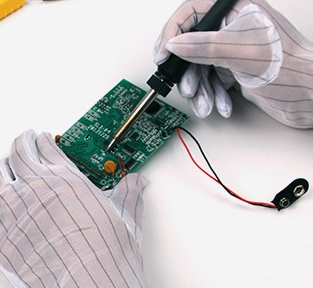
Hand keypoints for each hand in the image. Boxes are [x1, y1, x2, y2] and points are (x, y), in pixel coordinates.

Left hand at [0, 130, 180, 287]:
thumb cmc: (106, 256)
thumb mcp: (125, 219)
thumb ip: (127, 196)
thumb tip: (135, 183)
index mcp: (64, 178)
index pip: (45, 147)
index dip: (41, 140)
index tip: (41, 139)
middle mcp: (33, 189)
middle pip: (17, 155)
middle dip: (20, 145)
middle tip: (22, 144)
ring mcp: (12, 212)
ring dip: (2, 170)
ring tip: (6, 170)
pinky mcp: (0, 237)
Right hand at [153, 0, 312, 127]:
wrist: (311, 97)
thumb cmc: (293, 69)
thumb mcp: (242, 55)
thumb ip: (205, 47)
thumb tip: (176, 44)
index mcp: (238, 9)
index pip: (192, 12)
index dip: (172, 33)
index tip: (164, 55)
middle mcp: (234, 26)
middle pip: (191, 44)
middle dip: (189, 72)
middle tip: (189, 87)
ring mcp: (234, 47)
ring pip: (199, 66)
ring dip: (201, 90)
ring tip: (206, 103)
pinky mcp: (235, 67)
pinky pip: (211, 80)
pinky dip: (212, 95)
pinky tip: (221, 104)